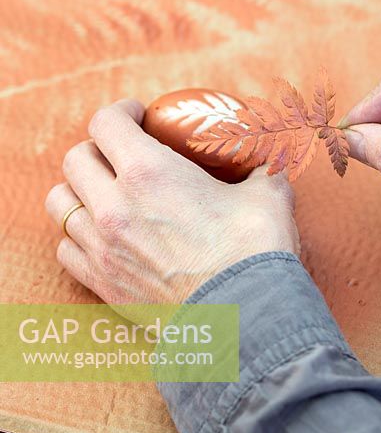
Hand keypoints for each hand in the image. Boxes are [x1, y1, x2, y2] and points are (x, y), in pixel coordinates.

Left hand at [45, 100, 298, 306]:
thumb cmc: (254, 253)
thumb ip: (261, 171)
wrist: (245, 320)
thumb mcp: (268, 195)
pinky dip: (78, 236)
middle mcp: (114, 206)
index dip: (120, 112)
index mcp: (149, 172)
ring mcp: (102, 247)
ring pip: (60, 203)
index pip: (106, 123)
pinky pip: (65, 248)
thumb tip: (266, 165)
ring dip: (79, 191)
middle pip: (76, 160)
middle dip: (98, 149)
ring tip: (105, 194)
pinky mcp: (102, 283)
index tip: (137, 116)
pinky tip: (104, 235)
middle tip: (122, 154)